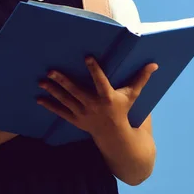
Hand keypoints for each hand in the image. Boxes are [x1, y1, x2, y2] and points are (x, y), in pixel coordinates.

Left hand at [36, 57, 157, 137]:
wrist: (115, 136)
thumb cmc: (124, 110)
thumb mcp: (133, 95)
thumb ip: (141, 79)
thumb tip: (154, 64)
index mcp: (107, 97)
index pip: (100, 81)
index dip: (94, 69)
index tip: (87, 56)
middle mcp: (93, 105)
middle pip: (76, 91)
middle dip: (63, 81)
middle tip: (51, 70)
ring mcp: (83, 113)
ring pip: (66, 100)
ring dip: (53, 91)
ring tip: (41, 81)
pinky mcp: (76, 119)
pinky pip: (61, 112)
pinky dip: (49, 106)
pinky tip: (39, 98)